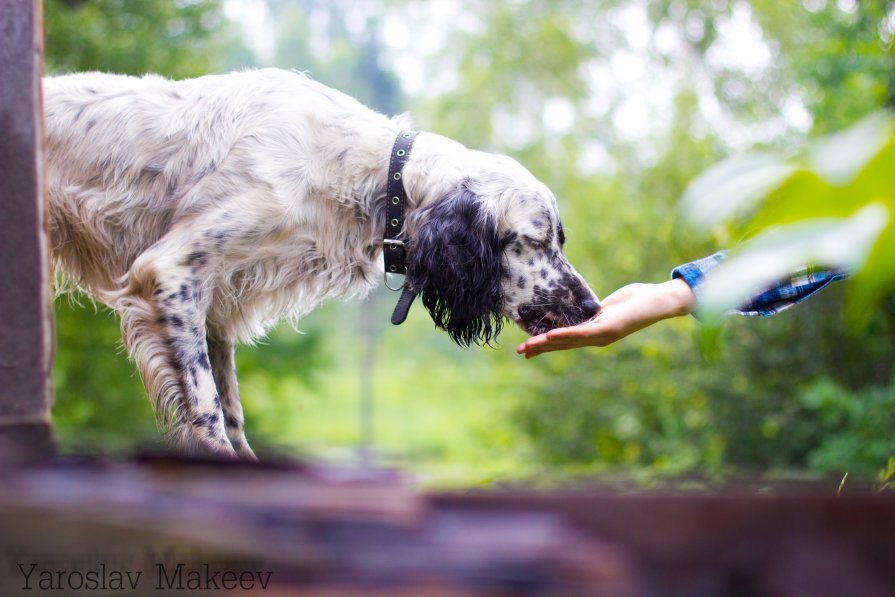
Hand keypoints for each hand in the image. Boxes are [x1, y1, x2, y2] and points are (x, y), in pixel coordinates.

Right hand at [515, 279, 694, 357]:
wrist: (660, 301)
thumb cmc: (638, 299)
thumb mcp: (609, 305)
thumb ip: (595, 311)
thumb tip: (586, 311)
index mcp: (595, 332)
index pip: (565, 340)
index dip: (546, 345)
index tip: (528, 349)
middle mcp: (597, 338)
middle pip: (562, 344)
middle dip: (540, 348)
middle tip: (520, 353)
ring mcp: (602, 335)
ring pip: (568, 341)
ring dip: (546, 344)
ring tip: (528, 347)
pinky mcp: (609, 329)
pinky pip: (582, 333)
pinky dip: (565, 335)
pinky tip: (550, 336)